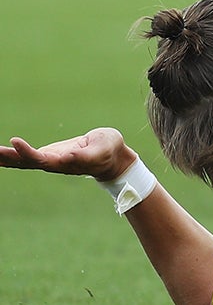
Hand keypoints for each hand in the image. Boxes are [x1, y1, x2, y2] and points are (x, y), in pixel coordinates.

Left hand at [3, 127, 134, 182]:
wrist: (110, 157)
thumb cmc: (108, 151)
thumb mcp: (101, 150)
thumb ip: (86, 155)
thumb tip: (67, 157)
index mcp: (63, 163)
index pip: (39, 158)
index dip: (26, 151)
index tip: (14, 140)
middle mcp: (51, 164)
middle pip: (23, 162)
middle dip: (6, 157)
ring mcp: (47, 160)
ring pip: (21, 161)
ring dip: (4, 157)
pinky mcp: (47, 155)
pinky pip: (24, 156)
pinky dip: (10, 155)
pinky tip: (0, 155)